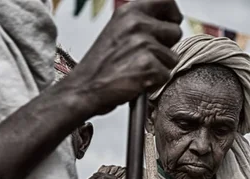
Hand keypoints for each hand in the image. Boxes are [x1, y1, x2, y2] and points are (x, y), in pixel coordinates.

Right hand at [67, 0, 181, 117]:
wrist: (84, 90)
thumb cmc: (98, 68)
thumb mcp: (116, 33)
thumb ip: (138, 25)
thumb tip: (162, 26)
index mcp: (129, 12)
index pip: (166, 2)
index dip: (172, 16)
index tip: (170, 25)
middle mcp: (137, 24)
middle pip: (175, 32)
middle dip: (165, 48)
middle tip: (144, 58)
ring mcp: (143, 45)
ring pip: (171, 58)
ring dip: (158, 68)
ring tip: (137, 72)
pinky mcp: (148, 66)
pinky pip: (166, 76)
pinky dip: (154, 84)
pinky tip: (137, 82)